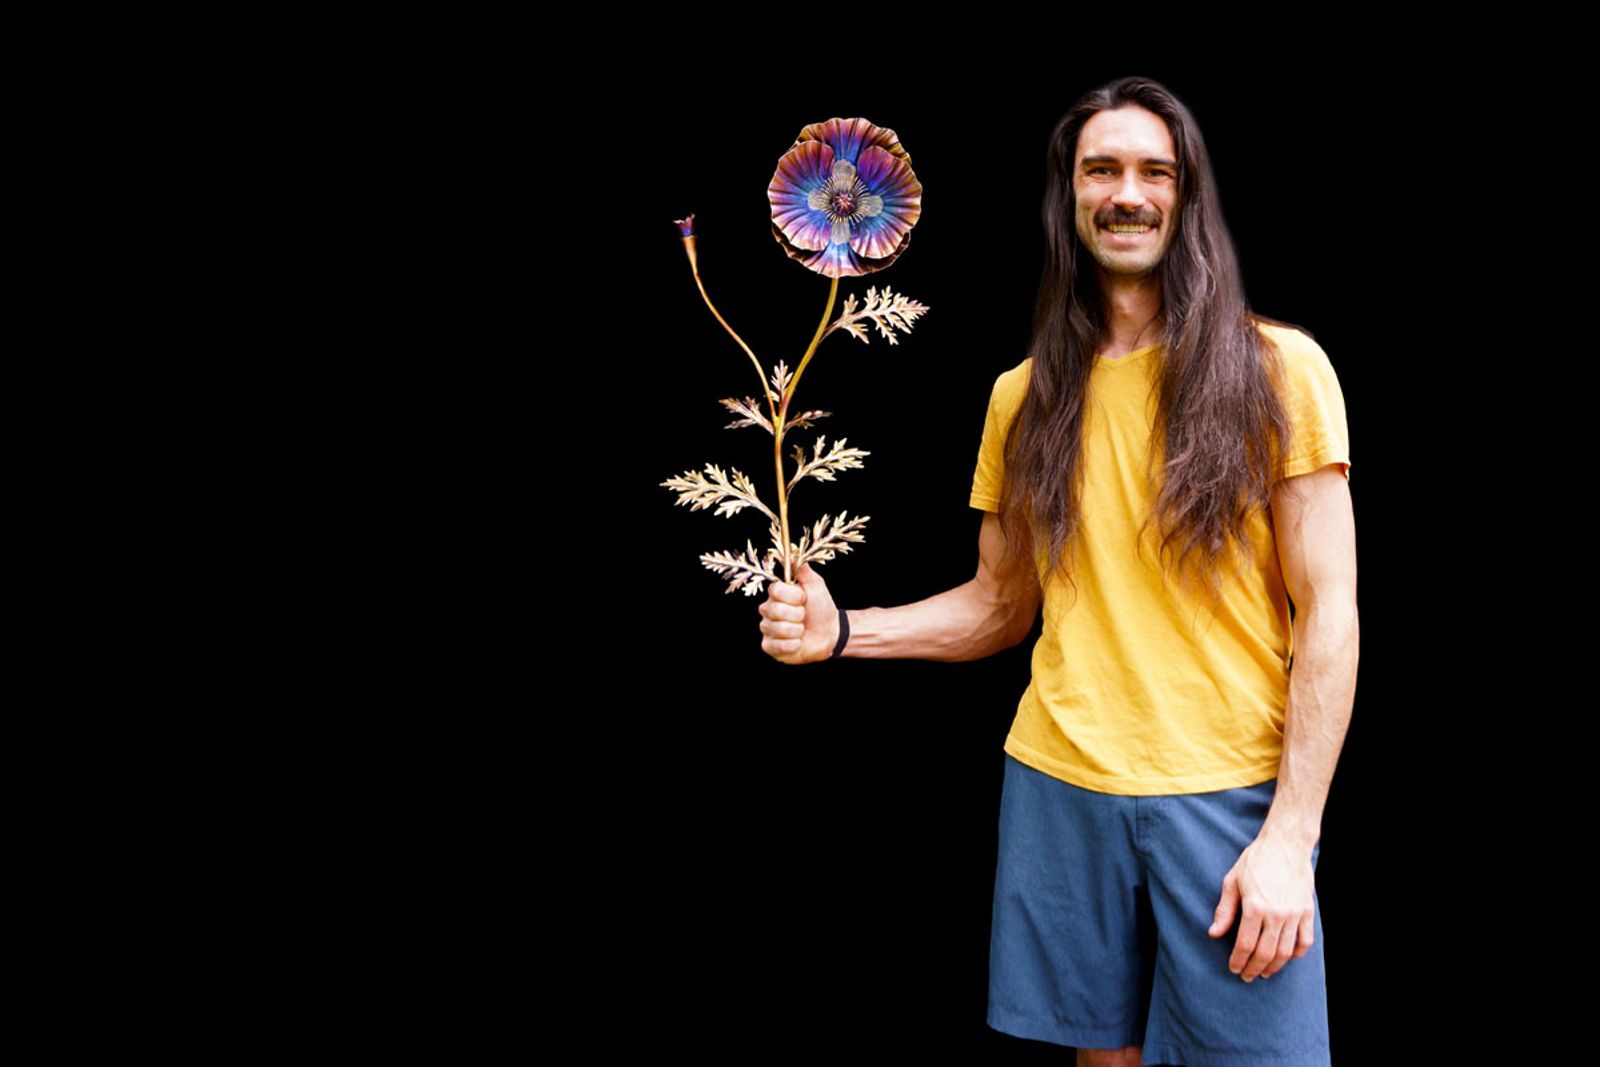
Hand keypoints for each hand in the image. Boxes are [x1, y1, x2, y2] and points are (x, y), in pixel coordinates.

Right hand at [758, 562, 839, 664]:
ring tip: (802, 630)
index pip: (775, 591)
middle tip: (804, 616)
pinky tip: (798, 642)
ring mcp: (767, 629)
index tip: (804, 599)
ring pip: (779, 629)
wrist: (830, 632)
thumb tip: (793, 552)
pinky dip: (794, 645)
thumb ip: (803, 570)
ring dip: (798, 631)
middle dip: (798, 615)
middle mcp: (768, 610)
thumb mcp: (816, 585)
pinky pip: (778, 646)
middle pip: (776, 611)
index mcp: (776, 594)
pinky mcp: (769, 646)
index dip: (793, 596)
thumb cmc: (821, 607)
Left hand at [1208, 833, 1316, 982]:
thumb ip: (1224, 910)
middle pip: (1265, 953)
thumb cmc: (1255, 860)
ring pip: (1285, 952)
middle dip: (1254, 968)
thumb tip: (1214, 934)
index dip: (1238, 960)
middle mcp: (1276, 914)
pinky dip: (1296, 954)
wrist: (1285, 843)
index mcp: (1254, 907)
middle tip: (1247, 976)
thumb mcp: (1232, 881)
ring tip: (1264, 972)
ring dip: (1274, 967)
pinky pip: (1305, 941)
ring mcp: (1294, 914)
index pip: (1244, 944)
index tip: (1234, 969)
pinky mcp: (1307, 911)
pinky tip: (1286, 958)